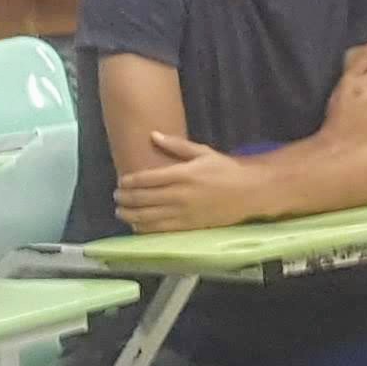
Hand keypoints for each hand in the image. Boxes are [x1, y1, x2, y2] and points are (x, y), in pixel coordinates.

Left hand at [113, 130, 250, 234]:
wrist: (249, 192)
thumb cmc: (226, 170)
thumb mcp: (203, 152)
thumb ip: (177, 145)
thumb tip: (154, 135)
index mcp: (182, 174)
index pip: (146, 179)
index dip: (129, 182)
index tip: (121, 182)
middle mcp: (179, 195)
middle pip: (143, 199)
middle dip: (125, 199)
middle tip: (116, 197)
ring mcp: (183, 213)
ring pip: (148, 217)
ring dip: (130, 215)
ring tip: (121, 212)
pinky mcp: (189, 226)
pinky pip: (161, 230)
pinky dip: (145, 228)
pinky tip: (138, 226)